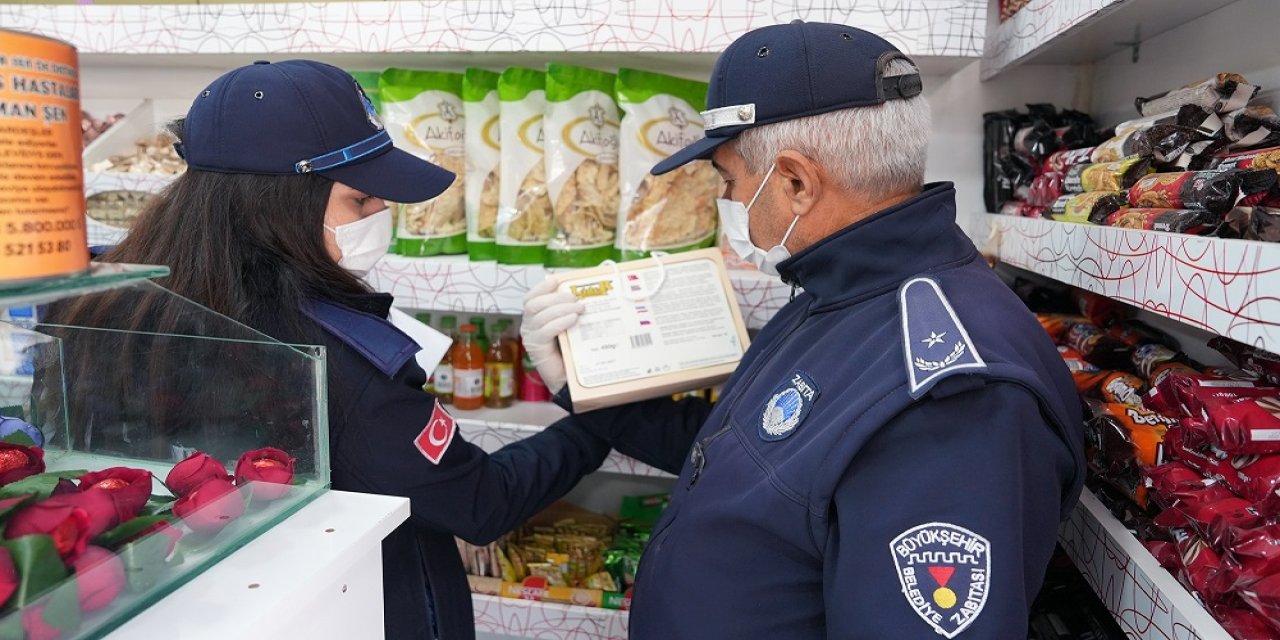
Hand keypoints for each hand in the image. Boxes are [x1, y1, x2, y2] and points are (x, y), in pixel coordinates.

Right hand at [520, 277, 583, 393]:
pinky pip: (546, 331)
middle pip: (535, 304)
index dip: (541, 287)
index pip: (531, 298)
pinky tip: (573, 319)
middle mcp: (528, 326)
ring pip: (540, 316)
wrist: (568, 376)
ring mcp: (531, 337)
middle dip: (555, 297)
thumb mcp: (567, 325)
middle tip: (575, 298)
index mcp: (533, 317)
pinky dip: (560, 322)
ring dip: (561, 308)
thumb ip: (567, 311)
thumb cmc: (568, 348)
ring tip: (579, 308)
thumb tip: (579, 294)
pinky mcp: (537, 348)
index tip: (555, 280)